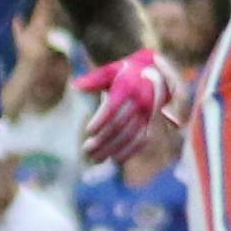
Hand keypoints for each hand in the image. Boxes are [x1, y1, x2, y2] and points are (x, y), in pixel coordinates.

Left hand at [75, 48, 181, 165]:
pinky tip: (113, 159)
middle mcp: (140, 102)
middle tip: (86, 149)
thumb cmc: (125, 74)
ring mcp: (147, 115)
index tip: (88, 131)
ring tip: (95, 156)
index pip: (112, 108)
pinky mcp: (151, 125)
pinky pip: (141, 142)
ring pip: (129, 137)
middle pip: (118, 126)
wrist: (154, 74)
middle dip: (101, 140)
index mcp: (128, 87)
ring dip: (112, 149)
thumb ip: (94, 79)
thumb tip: (76, 86)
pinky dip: (128, 152)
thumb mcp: (111, 71)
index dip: (100, 122)